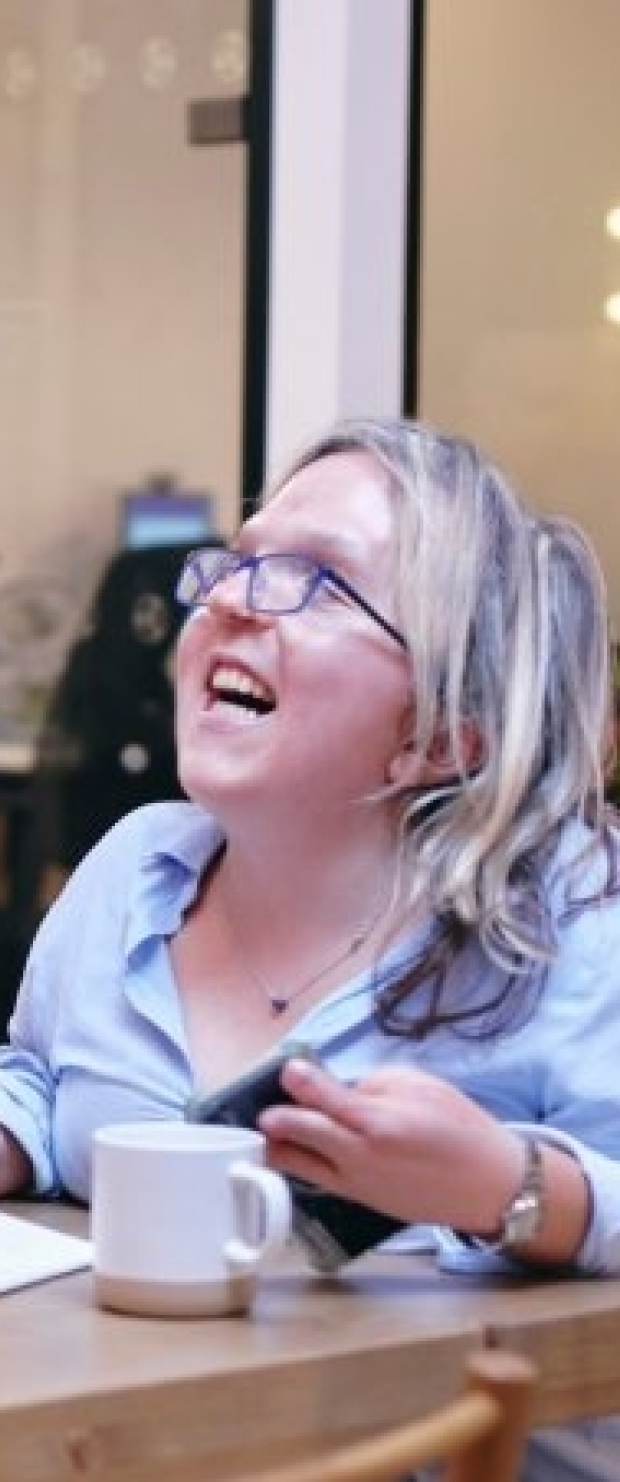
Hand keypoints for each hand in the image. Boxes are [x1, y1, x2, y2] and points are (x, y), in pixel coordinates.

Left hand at [260, 1058, 523, 1235]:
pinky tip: (294, 1154)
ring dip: (280, 1149)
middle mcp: (361, 1156)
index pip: (324, 1098)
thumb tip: (346, 1091)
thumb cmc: (462, 1130)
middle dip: (279, 1120)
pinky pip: (322, 1181)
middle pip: (304, 1135)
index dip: (300, 1081)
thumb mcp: (422, 1086)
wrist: (490, 1185)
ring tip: (265, 1135)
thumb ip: (376, 1084)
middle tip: (265, 1109)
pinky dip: (304, 1167)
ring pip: (303, 1167)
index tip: (288, 1069)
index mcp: (378, 1122)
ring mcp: (359, 1183)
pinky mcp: (363, 1200)